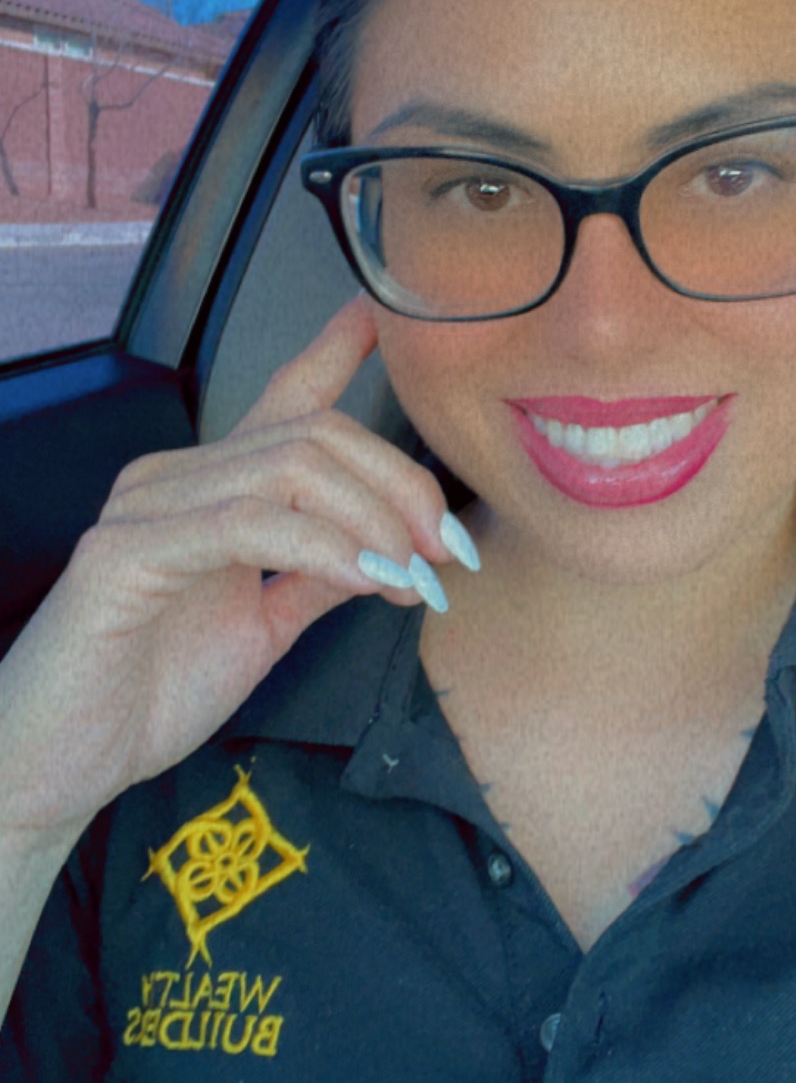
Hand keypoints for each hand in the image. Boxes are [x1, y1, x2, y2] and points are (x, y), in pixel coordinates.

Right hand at [0, 294, 475, 841]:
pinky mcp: (125, 553)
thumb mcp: (260, 628)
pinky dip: (323, 547)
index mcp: (209, 491)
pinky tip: (366, 578)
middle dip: (399, 484)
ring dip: (372, 520)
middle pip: (313, 434)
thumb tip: (390, 549)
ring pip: (288, 467)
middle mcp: (173, 480)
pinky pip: (246, 524)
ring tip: (412, 575)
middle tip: (445, 550)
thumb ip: (315, 578)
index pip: (282, 401)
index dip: (335, 353)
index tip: (383, 319)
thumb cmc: (146, 695)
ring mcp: (145, 508)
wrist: (62, 764)